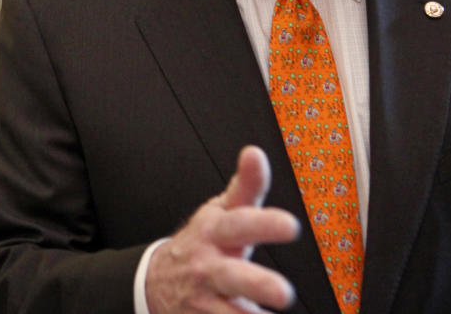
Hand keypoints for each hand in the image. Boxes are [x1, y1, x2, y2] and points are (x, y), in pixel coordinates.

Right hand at [145, 146, 299, 313]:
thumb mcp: (220, 210)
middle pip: (232, 276)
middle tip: (283, 293)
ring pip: (228, 313)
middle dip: (258, 284)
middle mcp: (208, 265)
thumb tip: (255, 153)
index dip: (264, 223)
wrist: (159, 279)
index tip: (291, 225)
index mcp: (215, 232)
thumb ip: (245, 186)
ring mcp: (205, 298)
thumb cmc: (204, 240)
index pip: (240, 223)